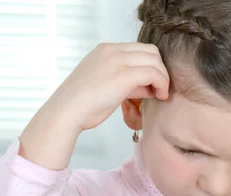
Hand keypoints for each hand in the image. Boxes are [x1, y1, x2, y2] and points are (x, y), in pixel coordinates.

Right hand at [46, 42, 169, 132]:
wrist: (67, 111)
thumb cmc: (84, 104)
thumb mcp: (106, 84)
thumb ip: (127, 81)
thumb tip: (148, 86)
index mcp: (106, 50)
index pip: (140, 49)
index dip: (151, 66)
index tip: (151, 84)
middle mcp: (112, 50)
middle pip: (151, 51)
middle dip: (160, 70)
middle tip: (159, 89)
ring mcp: (118, 60)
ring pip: (155, 61)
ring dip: (163, 78)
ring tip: (160, 94)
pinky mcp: (124, 75)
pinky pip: (154, 74)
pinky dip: (162, 84)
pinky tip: (159, 96)